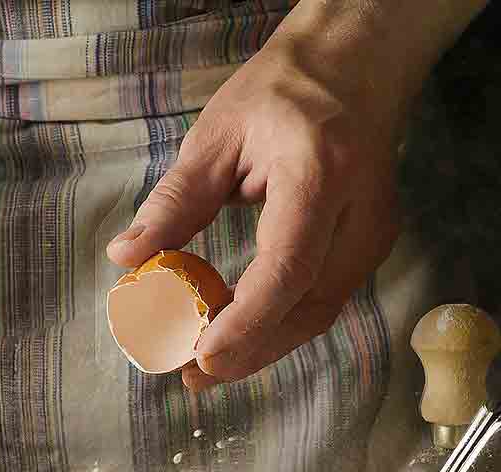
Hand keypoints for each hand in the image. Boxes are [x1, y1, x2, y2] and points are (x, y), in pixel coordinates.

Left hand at [107, 1, 481, 390]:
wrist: (355, 68)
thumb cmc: (282, 93)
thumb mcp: (216, 135)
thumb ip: (175, 201)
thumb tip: (127, 258)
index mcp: (319, 174)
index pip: (288, 267)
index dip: (246, 321)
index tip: (200, 354)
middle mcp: (360, 213)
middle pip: (308, 306)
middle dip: (249, 351)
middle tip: (191, 374)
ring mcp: (373, 235)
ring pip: (318, 313)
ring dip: (263, 346)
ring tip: (205, 365)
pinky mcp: (368, 248)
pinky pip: (322, 300)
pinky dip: (279, 324)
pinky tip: (238, 334)